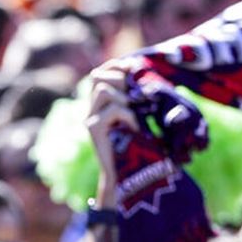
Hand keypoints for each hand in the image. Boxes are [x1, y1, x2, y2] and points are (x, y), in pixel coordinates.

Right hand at [84, 67, 137, 200]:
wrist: (127, 175)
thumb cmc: (139, 147)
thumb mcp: (142, 118)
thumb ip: (140, 101)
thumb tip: (151, 81)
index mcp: (103, 103)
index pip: (101, 72)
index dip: (116, 66)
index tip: (134, 68)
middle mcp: (93, 108)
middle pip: (98, 76)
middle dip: (121, 79)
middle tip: (138, 95)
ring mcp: (91, 117)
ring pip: (103, 89)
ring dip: (125, 96)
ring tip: (136, 111)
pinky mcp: (93, 129)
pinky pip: (112, 110)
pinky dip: (129, 115)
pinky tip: (136, 127)